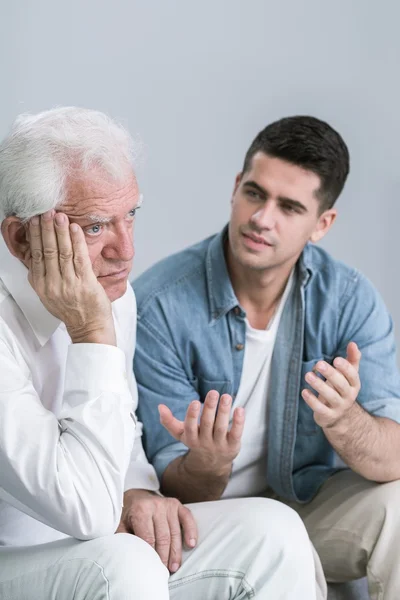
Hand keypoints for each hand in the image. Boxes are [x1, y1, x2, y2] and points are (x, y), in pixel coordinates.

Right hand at [28, 210, 115, 344]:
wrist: (89, 327)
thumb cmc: (72, 309)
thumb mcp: (50, 294)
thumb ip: (44, 275)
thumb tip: (38, 251)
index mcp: (41, 286)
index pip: (34, 256)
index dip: (34, 236)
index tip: (33, 221)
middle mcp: (53, 285)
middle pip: (46, 251)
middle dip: (45, 229)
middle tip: (44, 211)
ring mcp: (69, 284)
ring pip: (62, 252)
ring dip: (60, 231)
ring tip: (58, 215)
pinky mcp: (85, 283)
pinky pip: (79, 257)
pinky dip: (77, 241)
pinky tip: (74, 228)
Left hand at [116, 489, 196, 572]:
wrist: (137, 496)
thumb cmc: (129, 515)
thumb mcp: (120, 525)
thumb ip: (122, 538)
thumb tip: (123, 556)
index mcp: (140, 510)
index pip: (148, 538)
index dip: (151, 555)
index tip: (152, 568)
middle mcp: (155, 505)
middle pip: (163, 537)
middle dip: (164, 556)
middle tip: (164, 571)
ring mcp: (168, 504)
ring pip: (175, 532)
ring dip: (176, 551)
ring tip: (174, 566)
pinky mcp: (177, 505)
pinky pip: (187, 518)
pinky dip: (191, 531)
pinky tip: (191, 544)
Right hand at [159, 390, 244, 471]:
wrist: (211, 464)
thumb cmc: (196, 441)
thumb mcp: (181, 434)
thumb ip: (169, 422)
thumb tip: (160, 407)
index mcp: (191, 439)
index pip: (190, 427)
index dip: (192, 415)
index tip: (195, 402)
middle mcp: (205, 442)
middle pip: (207, 424)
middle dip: (210, 408)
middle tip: (213, 392)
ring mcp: (219, 445)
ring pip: (221, 428)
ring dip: (224, 411)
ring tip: (226, 396)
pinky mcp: (233, 446)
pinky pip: (236, 434)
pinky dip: (238, 422)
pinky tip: (239, 409)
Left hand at [301, 342, 361, 428]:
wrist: (341, 417)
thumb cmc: (342, 389)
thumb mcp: (348, 376)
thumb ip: (352, 360)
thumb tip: (353, 343)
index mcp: (354, 385)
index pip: (353, 376)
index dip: (346, 368)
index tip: (336, 359)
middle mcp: (348, 397)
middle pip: (341, 385)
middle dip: (330, 374)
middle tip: (319, 364)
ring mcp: (339, 407)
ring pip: (330, 396)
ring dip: (319, 385)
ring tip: (308, 375)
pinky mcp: (328, 415)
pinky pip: (320, 409)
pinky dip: (312, 401)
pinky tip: (304, 391)